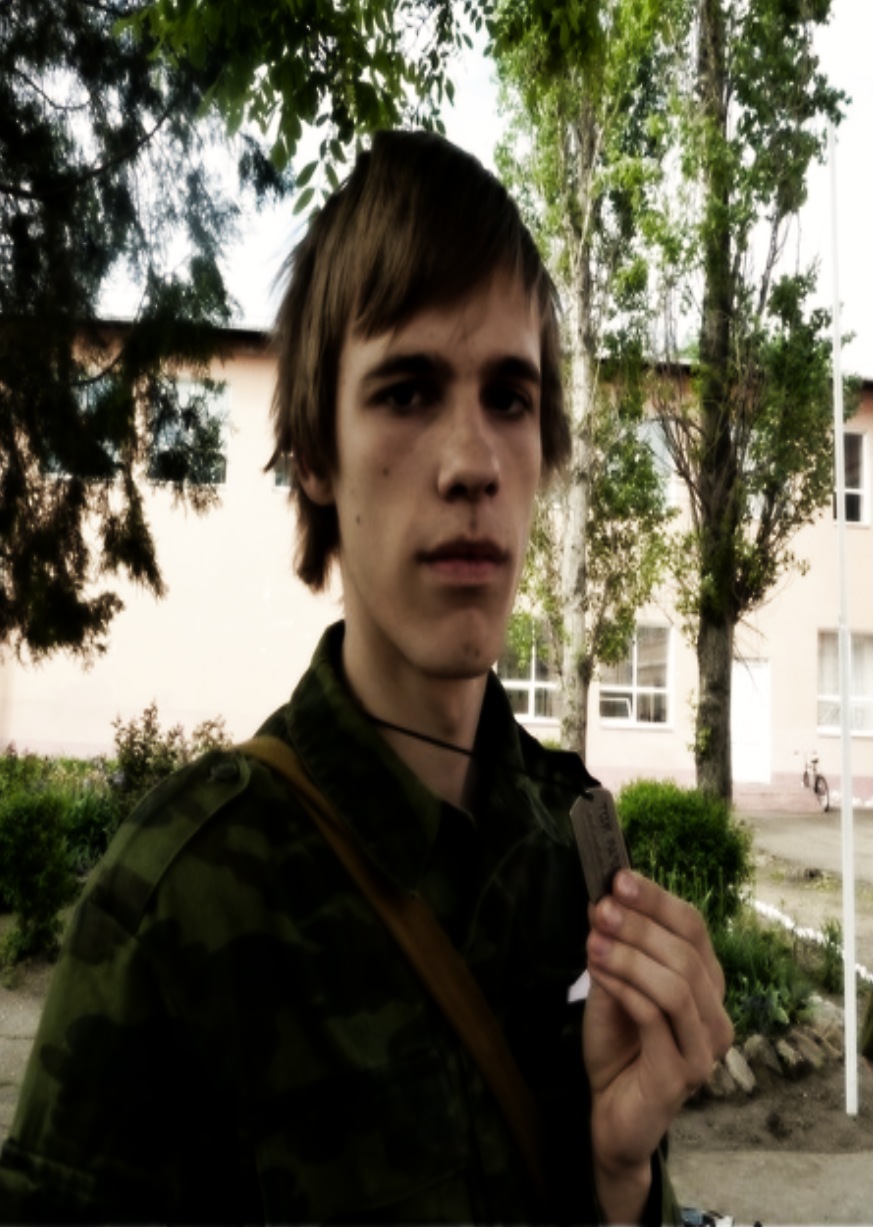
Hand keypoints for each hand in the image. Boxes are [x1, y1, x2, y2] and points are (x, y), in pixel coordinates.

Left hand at [583, 870, 731, 1223]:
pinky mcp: (683, 1074)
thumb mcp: (614, 987)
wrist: (613, 1115)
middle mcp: (716, 1015)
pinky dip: (625, 988)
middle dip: (640, 925)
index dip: (658, 899)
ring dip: (631, 956)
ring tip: (593, 940)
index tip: (619, 877)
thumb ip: (615, 950)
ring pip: (677, 985)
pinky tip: (598, 972)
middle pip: (687, 953)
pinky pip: (655, 1018)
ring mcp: (705, 1048)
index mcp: (706, 985)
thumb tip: (602, 901)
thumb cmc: (618, 1047)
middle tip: (600, 908)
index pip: (694, 928)